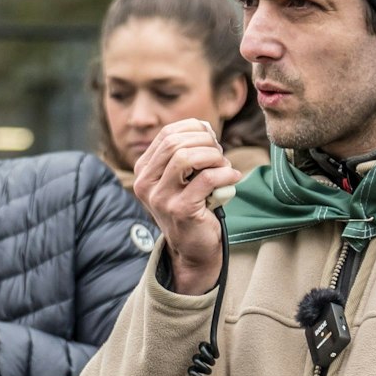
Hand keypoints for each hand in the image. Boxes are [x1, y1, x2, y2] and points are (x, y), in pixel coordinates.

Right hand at [131, 118, 238, 294]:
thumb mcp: (183, 178)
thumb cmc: (193, 208)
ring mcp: (160, 197)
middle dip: (206, 142)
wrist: (193, 249)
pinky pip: (206, 178)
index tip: (212, 141)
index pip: (167, 134)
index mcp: (143, 170)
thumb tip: (204, 127)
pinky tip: (233, 177)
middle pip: (176, 142)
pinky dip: (225, 173)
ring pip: (187, 157)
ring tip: (225, 166)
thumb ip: (187, 152)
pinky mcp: (180, 210)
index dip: (195, 130)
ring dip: (214, 156)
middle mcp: (145, 183)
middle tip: (221, 154)